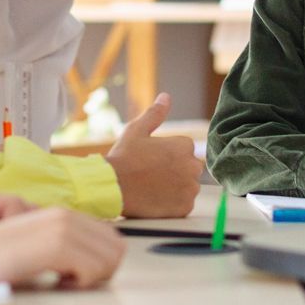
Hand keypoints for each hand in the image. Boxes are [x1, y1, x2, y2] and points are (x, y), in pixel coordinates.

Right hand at [0, 208, 125, 288]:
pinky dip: (80, 284)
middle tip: (73, 281)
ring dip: (90, 278)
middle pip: (116, 249)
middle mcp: (66, 216)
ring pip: (110, 261)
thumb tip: (80, 254)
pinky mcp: (55, 244)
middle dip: (101, 271)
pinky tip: (57, 283)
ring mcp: (62, 228)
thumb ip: (54, 237)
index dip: (99, 262)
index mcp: (61, 214)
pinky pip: (93, 271)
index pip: (109, 237)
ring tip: (63, 282)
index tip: (77, 274)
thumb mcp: (27, 237)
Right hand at [105, 92, 202, 217]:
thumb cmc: (123, 157)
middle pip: (189, 168)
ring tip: (153, 188)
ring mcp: (189, 189)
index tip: (152, 160)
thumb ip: (155, 114)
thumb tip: (165, 97)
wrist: (112, 187)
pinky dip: (173, 204)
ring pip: (188, 187)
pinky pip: (184, 205)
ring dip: (176, 188)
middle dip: (175, 171)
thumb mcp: (136, 130)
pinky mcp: (184, 208)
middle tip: (152, 175)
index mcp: (184, 146)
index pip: (184, 150)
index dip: (167, 155)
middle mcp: (192, 167)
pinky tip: (156, 199)